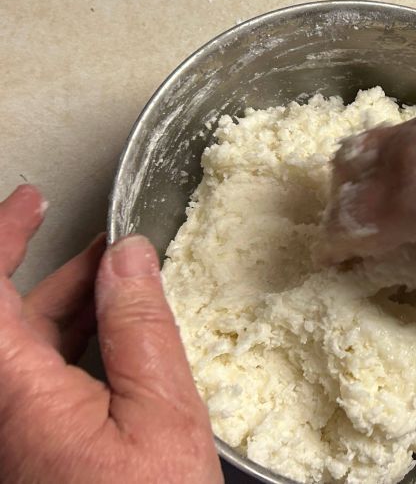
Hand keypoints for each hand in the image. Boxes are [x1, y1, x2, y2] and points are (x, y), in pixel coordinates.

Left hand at [0, 185, 221, 482]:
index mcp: (14, 394)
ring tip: (110, 278)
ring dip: (58, 305)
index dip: (0, 235)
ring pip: (18, 349)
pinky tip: (108, 336)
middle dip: (34, 265)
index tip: (29, 201)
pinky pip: (33, 381)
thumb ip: (140, 328)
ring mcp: (9, 434)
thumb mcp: (163, 413)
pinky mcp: (26, 450)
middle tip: (71, 230)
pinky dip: (68, 346)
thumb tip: (129, 257)